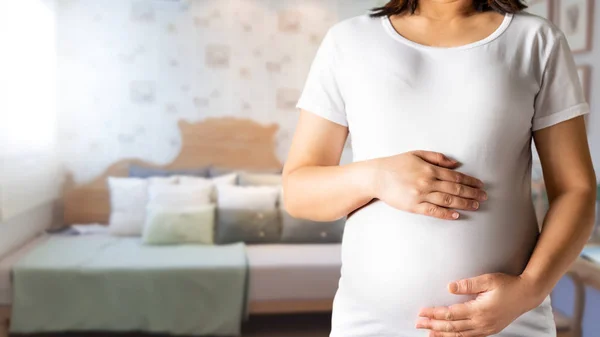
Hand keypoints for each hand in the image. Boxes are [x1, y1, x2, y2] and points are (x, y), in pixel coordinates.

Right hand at [372, 151, 486, 219]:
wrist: (376, 177)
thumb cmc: (395, 164)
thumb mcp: (416, 154)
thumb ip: (437, 158)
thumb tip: (455, 164)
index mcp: (429, 169)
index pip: (455, 177)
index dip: (470, 181)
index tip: (481, 185)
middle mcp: (427, 182)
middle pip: (455, 190)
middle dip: (472, 193)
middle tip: (484, 197)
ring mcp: (420, 195)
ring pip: (447, 201)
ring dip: (464, 204)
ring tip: (475, 206)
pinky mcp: (413, 206)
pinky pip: (433, 211)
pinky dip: (446, 214)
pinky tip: (456, 215)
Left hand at [416, 273, 544, 336]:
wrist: (527, 295)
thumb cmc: (508, 285)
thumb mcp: (488, 280)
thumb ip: (468, 284)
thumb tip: (450, 287)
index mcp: (479, 310)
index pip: (450, 314)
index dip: (434, 314)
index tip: (422, 312)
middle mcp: (481, 323)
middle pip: (452, 326)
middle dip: (433, 325)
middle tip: (418, 324)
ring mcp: (486, 328)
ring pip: (459, 334)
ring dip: (442, 333)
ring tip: (429, 333)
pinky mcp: (489, 330)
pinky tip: (448, 335)